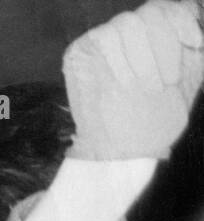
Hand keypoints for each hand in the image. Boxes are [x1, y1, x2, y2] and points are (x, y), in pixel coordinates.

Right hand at [64, 0, 203, 160]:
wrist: (121, 152)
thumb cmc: (155, 121)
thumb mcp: (188, 82)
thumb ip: (195, 53)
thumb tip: (200, 31)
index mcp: (157, 36)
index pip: (171, 9)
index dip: (183, 21)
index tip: (194, 44)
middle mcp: (132, 35)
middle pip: (150, 13)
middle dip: (163, 44)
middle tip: (164, 83)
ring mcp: (105, 42)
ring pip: (126, 23)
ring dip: (141, 55)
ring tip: (145, 88)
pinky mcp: (81, 52)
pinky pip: (102, 37)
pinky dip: (117, 57)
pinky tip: (124, 83)